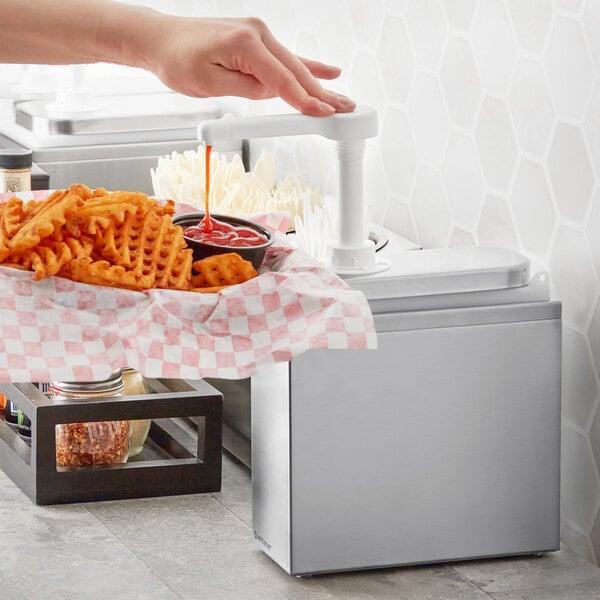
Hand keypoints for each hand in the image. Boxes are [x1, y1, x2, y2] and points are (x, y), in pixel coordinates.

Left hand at [141, 16, 355, 116]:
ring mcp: (258, 34)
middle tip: (345, 109)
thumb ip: (246, 88)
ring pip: (294, 66)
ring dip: (319, 85)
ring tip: (342, 99)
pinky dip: (307, 66)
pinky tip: (328, 72)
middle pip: (296, 71)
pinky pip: (286, 57)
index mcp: (246, 43)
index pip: (282, 80)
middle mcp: (257, 33)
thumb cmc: (178, 60)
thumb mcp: (210, 83)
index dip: (304, 100)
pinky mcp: (256, 40)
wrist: (161, 39)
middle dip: (321, 93)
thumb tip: (272, 93)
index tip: (323, 114)